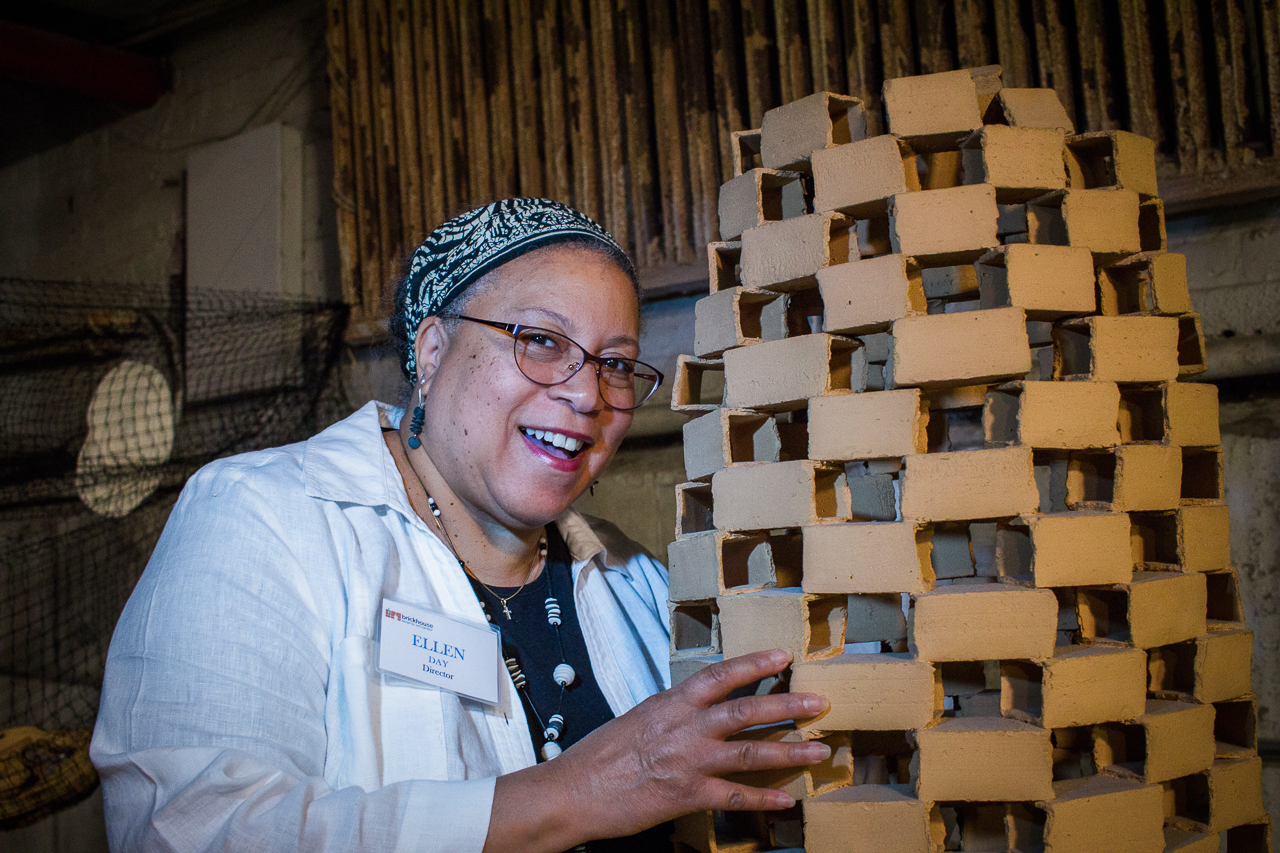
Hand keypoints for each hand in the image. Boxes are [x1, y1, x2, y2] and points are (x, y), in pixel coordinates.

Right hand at [485, 649, 828, 850]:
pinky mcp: (687, 796)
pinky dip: (764, 799)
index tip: (782, 655)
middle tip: (820, 701)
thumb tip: (695, 709)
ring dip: (789, 751)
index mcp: (670, 703)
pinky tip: (787, 800)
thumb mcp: (637, 719)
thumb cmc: (598, 756)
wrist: (573, 791)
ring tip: (819, 750)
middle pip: (745, 712)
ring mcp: (689, 763)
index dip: (753, 664)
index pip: (720, 676)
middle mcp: (684, 728)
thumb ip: (671, 713)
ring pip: (750, 754)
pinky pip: (735, 797)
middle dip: (787, 706)